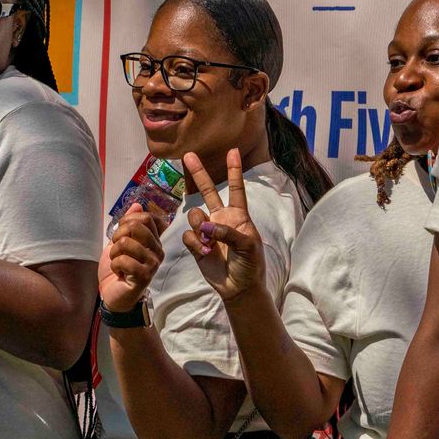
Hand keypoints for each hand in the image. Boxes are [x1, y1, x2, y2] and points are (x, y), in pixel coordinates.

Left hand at [100, 203, 163, 312]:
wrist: (114, 296)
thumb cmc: (118, 270)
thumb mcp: (119, 243)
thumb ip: (129, 224)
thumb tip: (137, 205)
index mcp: (154, 240)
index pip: (146, 217)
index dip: (128, 220)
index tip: (122, 232)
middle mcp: (157, 249)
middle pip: (137, 226)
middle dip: (118, 234)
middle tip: (117, 248)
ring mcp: (153, 262)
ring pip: (127, 242)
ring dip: (114, 253)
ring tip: (118, 262)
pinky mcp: (145, 275)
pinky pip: (124, 260)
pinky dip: (115, 265)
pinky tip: (119, 273)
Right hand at [181, 149, 266, 302]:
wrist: (239, 287)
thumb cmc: (250, 264)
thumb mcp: (248, 246)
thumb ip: (229, 232)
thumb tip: (206, 226)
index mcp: (238, 216)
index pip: (237, 189)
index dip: (234, 170)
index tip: (233, 151)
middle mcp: (221, 219)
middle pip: (208, 191)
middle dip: (198, 173)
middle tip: (189, 155)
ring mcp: (207, 231)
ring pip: (194, 215)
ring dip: (199, 226)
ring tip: (208, 242)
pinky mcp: (196, 244)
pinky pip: (188, 235)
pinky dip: (195, 243)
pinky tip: (205, 252)